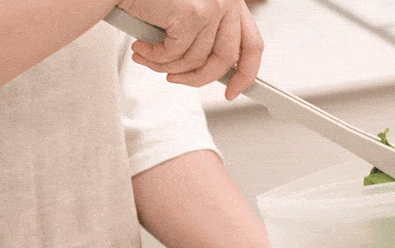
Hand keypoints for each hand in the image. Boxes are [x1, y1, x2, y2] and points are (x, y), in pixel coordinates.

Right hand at [116, 0, 262, 98]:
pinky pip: (176, 54)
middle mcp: (228, 2)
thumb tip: (216, 75)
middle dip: (199, 78)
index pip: (253, 46)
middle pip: (226, 60)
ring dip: (168, 67)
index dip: (245, 74)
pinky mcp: (192, 14)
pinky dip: (155, 58)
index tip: (233, 91)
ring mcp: (213, 7)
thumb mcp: (189, 17)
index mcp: (231, 3)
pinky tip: (141, 47)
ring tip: (147, 58)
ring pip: (197, 60)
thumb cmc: (151, 0)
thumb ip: (207, 39)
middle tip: (176, 81)